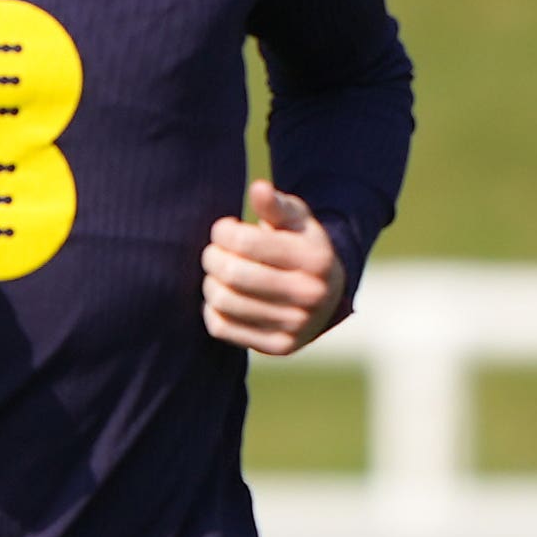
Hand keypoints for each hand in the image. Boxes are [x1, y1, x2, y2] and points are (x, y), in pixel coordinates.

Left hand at [202, 180, 348, 354]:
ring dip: (210, 283)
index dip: (223, 231)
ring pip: (224, 302)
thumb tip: (259, 189)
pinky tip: (223, 297)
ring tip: (218, 273)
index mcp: (316, 258)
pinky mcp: (280, 347)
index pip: (246, 243)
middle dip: (212, 257)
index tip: (223, 228)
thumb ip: (276, 205)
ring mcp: (297, 325)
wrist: (326, 294)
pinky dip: (213, 310)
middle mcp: (312, 295)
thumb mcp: (296, 220)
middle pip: (232, 274)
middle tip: (213, 251)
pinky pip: (223, 328)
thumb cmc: (300, 246)